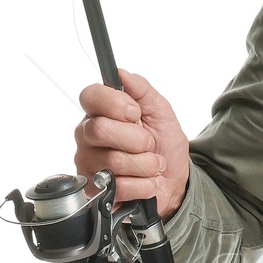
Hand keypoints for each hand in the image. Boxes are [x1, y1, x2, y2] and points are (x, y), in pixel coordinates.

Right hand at [74, 67, 191, 215]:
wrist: (174, 180)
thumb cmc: (164, 144)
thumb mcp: (160, 111)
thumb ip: (141, 90)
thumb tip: (121, 72)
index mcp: (101, 112)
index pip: (90, 96)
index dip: (115, 103)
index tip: (136, 113)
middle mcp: (88, 135)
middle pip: (100, 129)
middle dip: (137, 139)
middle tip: (148, 144)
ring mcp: (88, 163)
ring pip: (113, 161)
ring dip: (146, 164)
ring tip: (152, 165)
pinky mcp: (94, 190)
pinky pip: (118, 186)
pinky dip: (144, 185)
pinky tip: (147, 182)